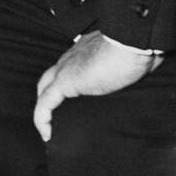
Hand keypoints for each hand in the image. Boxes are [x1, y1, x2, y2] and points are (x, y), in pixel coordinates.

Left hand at [33, 31, 163, 141]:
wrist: (130, 42)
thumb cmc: (134, 49)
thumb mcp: (125, 61)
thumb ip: (121, 70)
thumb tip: (131, 77)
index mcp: (83, 52)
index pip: (66, 67)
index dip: (63, 83)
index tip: (70, 100)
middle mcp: (70, 58)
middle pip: (49, 78)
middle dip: (48, 96)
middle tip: (55, 116)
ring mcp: (65, 68)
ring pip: (44, 89)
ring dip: (45, 109)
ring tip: (49, 128)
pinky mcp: (64, 82)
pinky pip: (45, 103)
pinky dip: (42, 118)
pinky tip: (46, 134)